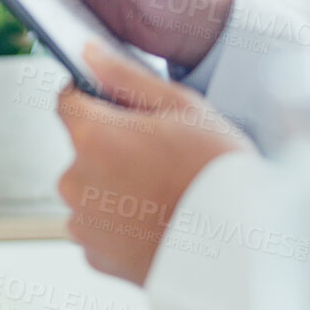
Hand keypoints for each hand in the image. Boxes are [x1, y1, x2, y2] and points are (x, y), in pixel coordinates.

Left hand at [57, 42, 249, 284]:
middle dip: (111, 146)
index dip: (92, 97)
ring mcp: (82, 222)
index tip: (119, 106)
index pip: (67, 101)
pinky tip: (157, 222)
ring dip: (115, 187)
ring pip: (91, 190)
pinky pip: (99, 227)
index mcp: (92, 137)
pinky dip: (120, 224)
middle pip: (82, 149)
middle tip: (162, 158)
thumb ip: (126, 77)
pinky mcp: (94, 256)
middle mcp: (75, 181)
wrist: (242, 250)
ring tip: (164, 194)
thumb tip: (89, 53)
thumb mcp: (183, 108)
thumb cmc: (218, 173)